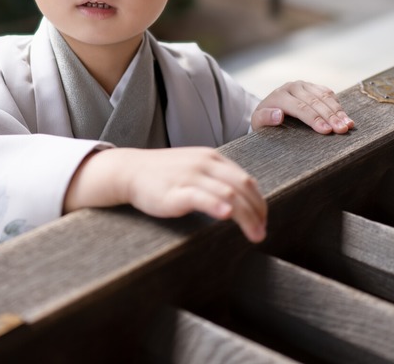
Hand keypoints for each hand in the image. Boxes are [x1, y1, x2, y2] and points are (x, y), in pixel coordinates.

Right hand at [64, 147, 267, 242]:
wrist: (130, 171)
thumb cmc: (164, 175)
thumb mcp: (195, 169)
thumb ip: (217, 180)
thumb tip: (242, 201)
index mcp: (213, 158)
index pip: (246, 180)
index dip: (260, 202)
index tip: (263, 220)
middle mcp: (205, 164)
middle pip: (243, 187)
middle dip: (258, 212)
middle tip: (262, 232)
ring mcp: (190, 176)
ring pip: (229, 193)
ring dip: (247, 216)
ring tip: (255, 235)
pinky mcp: (175, 191)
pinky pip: (201, 196)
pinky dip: (217, 205)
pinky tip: (227, 215)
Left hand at [251, 81, 352, 134]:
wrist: (269, 108)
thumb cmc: (264, 120)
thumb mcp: (258, 122)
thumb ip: (265, 118)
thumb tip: (278, 115)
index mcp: (279, 95)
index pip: (300, 108)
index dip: (314, 119)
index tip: (326, 131)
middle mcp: (293, 87)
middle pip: (315, 102)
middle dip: (330, 116)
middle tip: (343, 129)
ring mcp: (304, 85)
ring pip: (324, 96)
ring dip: (338, 111)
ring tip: (349, 125)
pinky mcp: (313, 87)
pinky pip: (328, 93)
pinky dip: (338, 105)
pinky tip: (346, 116)